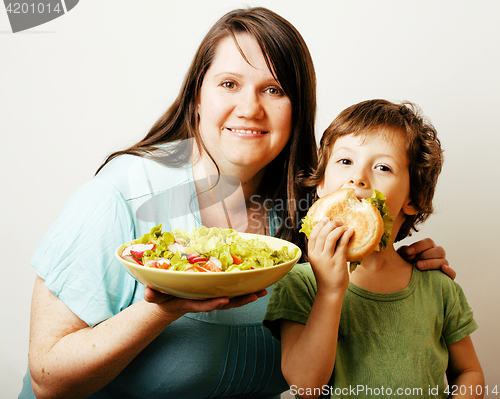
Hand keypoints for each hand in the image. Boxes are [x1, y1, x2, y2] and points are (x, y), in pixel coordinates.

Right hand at [144, 287, 266, 318]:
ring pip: (231, 299)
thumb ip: (151, 294)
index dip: (213, 304)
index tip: (223, 300)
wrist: (168, 301)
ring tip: (262, 291)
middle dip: (240, 300)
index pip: (203, 304)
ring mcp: (210, 298)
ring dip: (247, 295)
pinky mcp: (214, 293)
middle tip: (255, 295)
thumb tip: (147, 293)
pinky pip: (231, 293)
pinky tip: (257, 285)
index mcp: (190, 301)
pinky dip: (243, 290)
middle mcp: (204, 301)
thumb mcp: (154, 295)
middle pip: (224, 303)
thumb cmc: (162, 296)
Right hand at [307, 218, 353, 292]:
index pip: (312, 235)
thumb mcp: (318, 261)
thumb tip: (327, 234)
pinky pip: (342, 244)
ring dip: (338, 228)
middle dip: (330, 224)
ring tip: (344, 226)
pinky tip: (350, 231)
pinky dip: (346, 235)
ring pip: (331, 237)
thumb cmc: (325, 275)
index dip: (319, 225)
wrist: (330, 291)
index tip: (325, 219)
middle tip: (337, 221)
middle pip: (322, 234)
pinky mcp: (338, 261)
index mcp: (311, 254)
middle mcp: (317, 255)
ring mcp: (327, 259)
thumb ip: (320, 250)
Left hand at [397, 238, 455, 278]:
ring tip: (419, 266)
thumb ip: (404, 252)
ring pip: (444, 261)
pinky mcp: (446, 277)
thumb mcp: (401, 256)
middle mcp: (437, 255)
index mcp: (428, 247)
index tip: (408, 252)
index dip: (419, 246)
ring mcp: (442, 265)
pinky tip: (443, 268)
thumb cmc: (403, 263)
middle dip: (425, 255)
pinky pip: (452, 273)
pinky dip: (449, 271)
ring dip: (432, 263)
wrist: (405, 278)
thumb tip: (410, 254)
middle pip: (439, 250)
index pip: (429, 242)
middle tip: (414, 261)